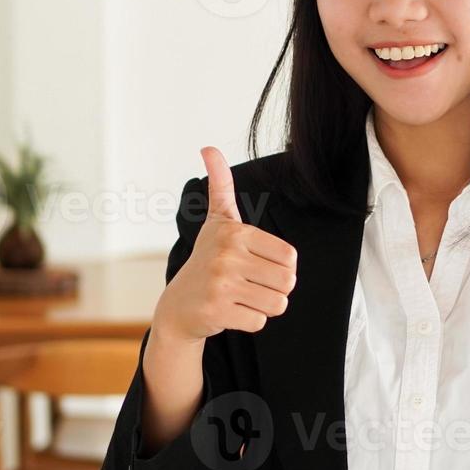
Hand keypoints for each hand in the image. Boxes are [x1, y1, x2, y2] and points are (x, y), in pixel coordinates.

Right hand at [152, 147, 298, 343]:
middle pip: (287, 282)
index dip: (280, 267)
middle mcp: (226, 255)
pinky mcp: (217, 311)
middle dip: (275, 289)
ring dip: (265, 306)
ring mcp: (220, 284)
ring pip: (277, 304)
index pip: (290, 257)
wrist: (178, 306)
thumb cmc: (207, 260)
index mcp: (234, 232)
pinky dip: (250, 321)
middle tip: (251, 285)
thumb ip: (220, 186)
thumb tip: (208, 148)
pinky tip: (231, 312)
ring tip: (242, 298)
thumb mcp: (217, 221)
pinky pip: (260, 321)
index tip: (256, 265)